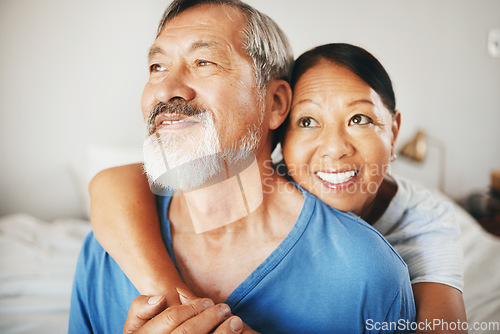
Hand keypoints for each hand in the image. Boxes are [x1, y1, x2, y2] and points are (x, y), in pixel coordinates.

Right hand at [123, 293, 246, 333]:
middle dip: (209, 318)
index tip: (208, 301)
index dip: (192, 307)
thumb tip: (161, 298)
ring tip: (236, 322)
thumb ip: (141, 308)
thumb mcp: (134, 325)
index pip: (171, 318)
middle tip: (225, 308)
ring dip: (221, 333)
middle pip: (187, 332)